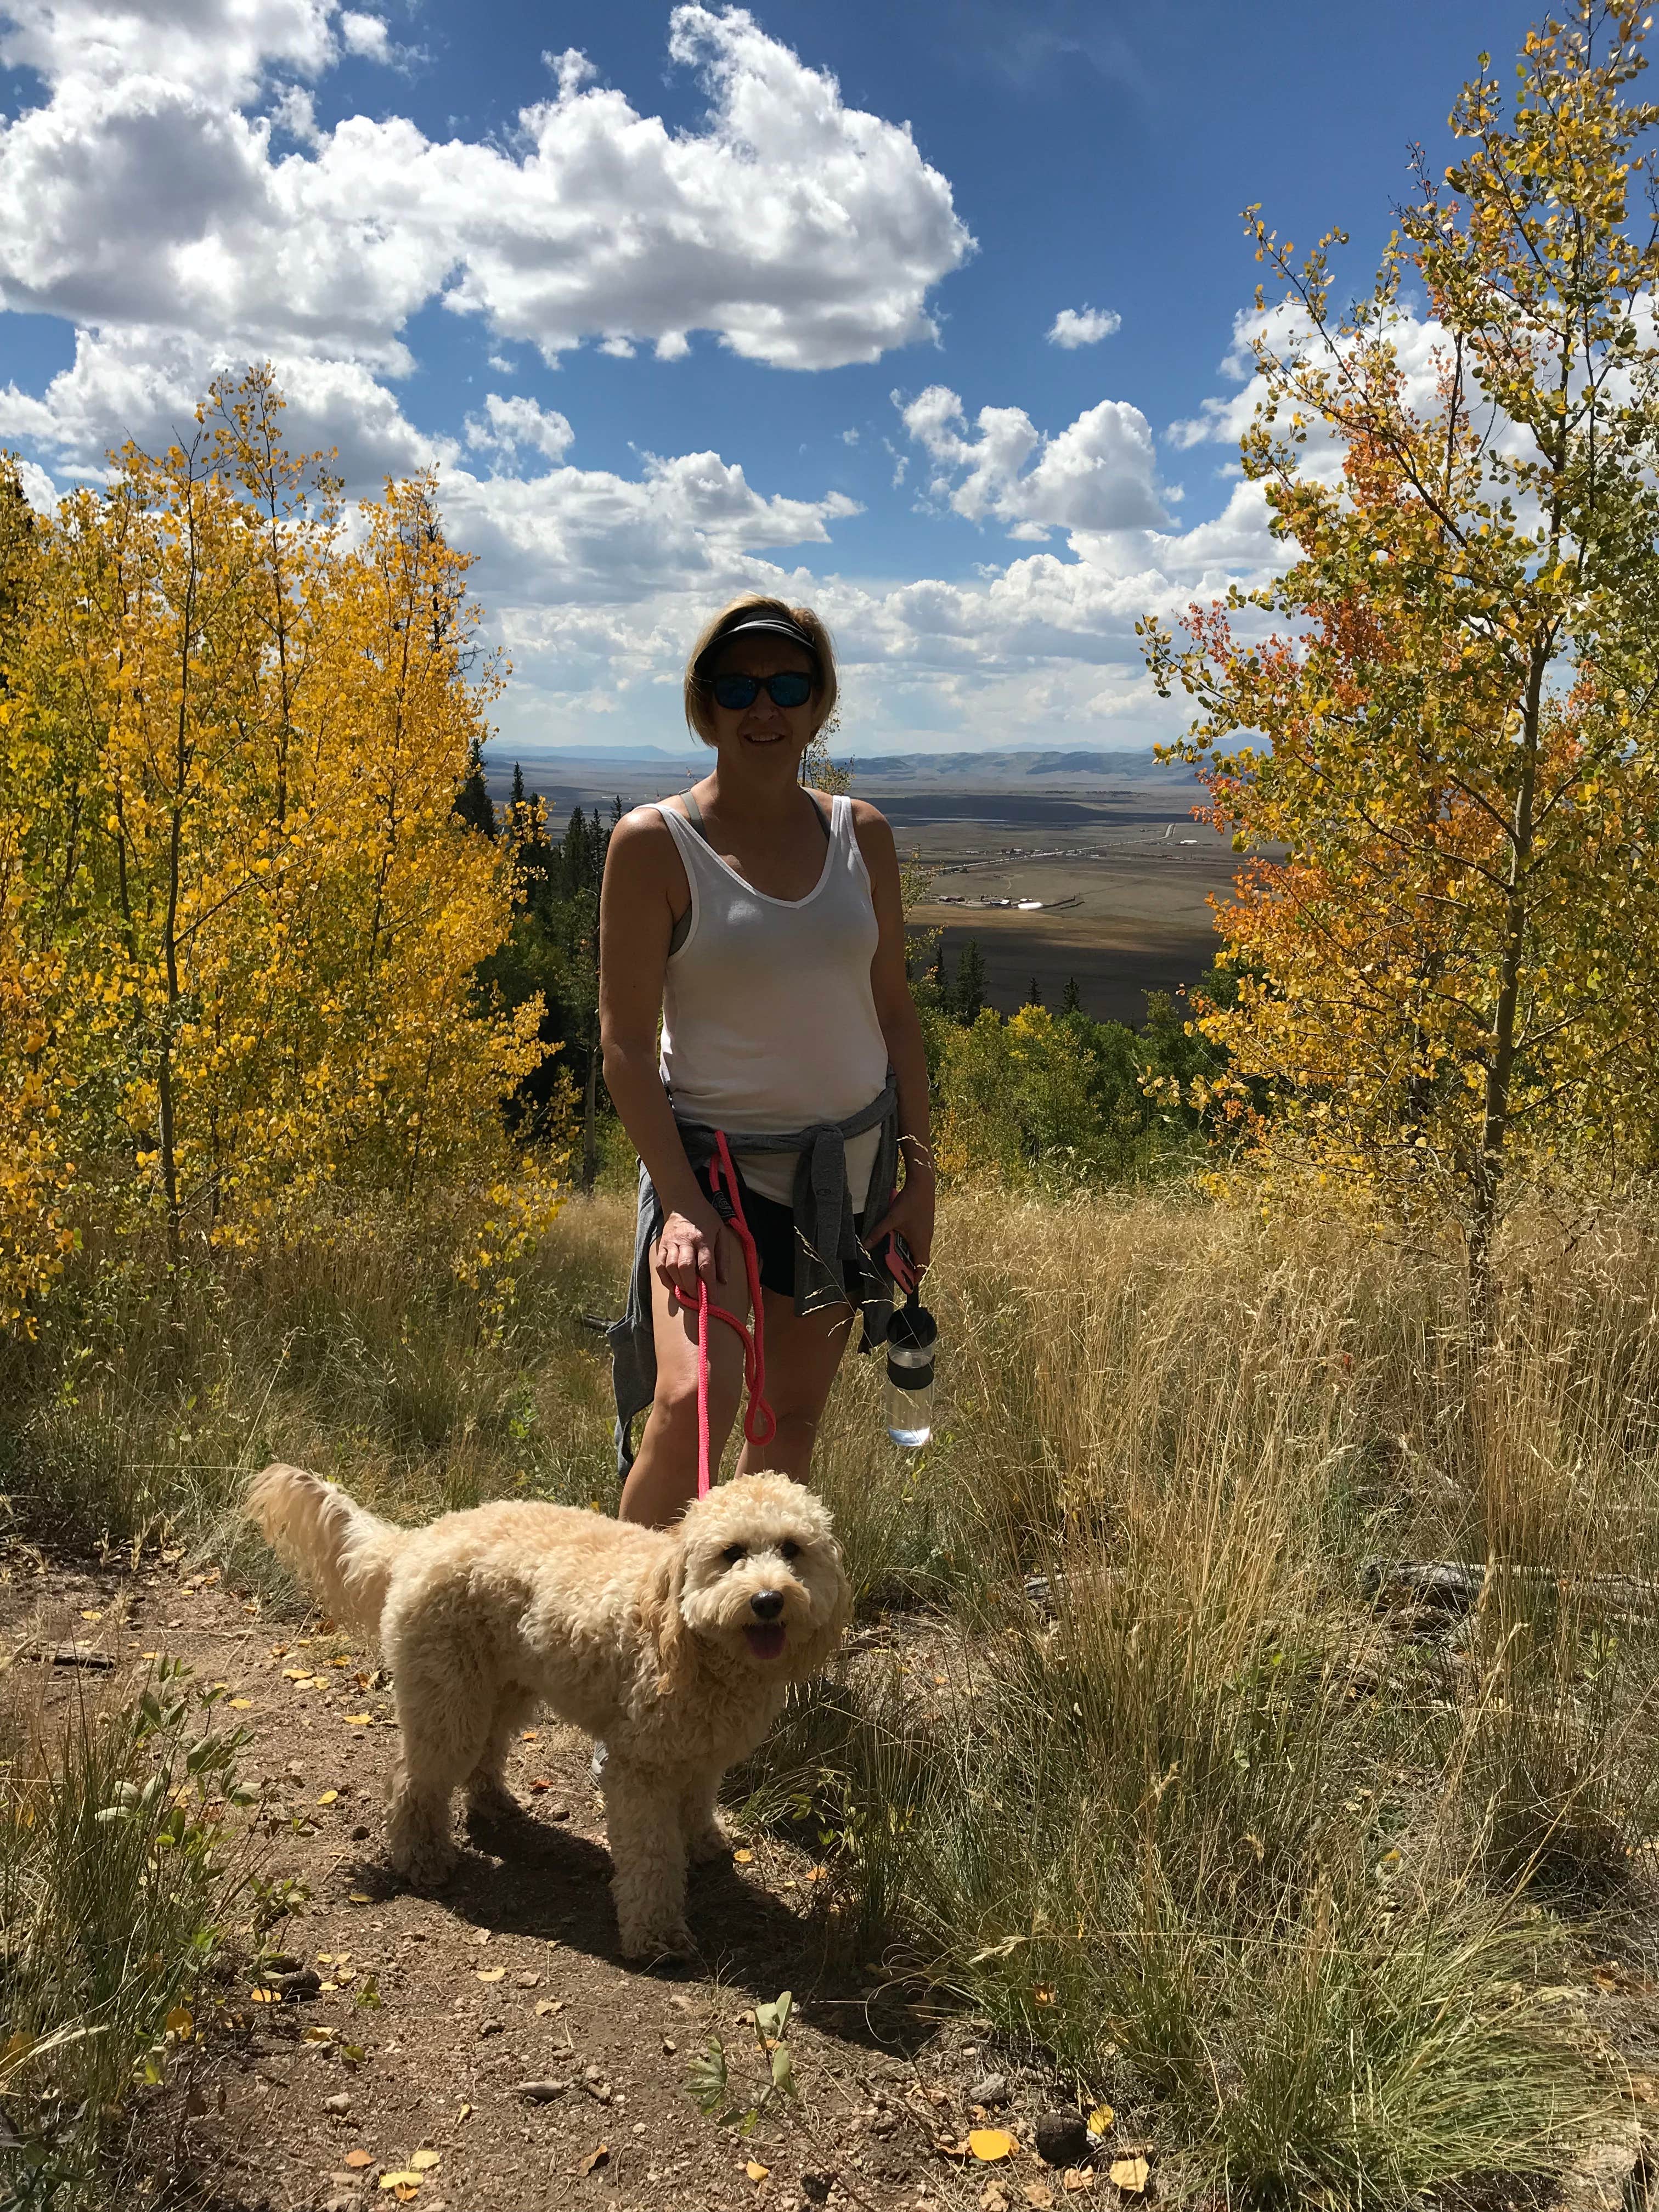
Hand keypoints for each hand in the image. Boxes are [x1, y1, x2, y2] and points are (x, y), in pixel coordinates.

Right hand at [655, 1204, 732, 1303]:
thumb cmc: (706, 1218)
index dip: (710, 1285)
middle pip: (685, 1267)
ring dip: (679, 1285)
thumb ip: (723, 1257)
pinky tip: (674, 1288)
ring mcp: (670, 1243)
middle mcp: (685, 1240)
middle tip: (699, 1301)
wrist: (682, 1201)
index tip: (713, 1300)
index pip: (706, 1265)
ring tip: (688, 1295)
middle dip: (692, 1287)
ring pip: (670, 1268)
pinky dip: (666, 1280)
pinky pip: (659, 1266)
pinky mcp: (661, 1245)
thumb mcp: (721, 1232)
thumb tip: (723, 1281)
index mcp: (703, 1237)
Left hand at [862, 1166, 934, 1281]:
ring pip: (919, 1250)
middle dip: (909, 1268)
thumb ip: (878, 1233)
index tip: (908, 1285)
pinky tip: (900, 1239)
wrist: (923, 1185)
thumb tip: (865, 1244)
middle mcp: (926, 1240)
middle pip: (920, 1260)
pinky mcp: (924, 1225)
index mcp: (920, 1242)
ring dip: (909, 1255)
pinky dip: (910, 1245)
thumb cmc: (910, 1202)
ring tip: (896, 1258)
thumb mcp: (891, 1219)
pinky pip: (918, 1241)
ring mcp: (926, 1232)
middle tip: (897, 1272)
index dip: (915, 1277)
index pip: (922, 1267)